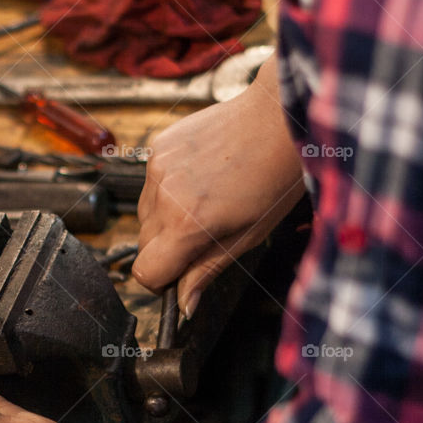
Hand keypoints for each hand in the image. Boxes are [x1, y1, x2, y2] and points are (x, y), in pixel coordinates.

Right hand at [133, 55, 304, 315]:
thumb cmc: (275, 177)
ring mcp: (156, 167)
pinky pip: (150, 183)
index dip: (162, 279)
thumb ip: (206, 270)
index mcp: (187, 224)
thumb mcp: (248, 236)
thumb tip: (184, 305)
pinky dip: (168, 188)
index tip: (182, 272)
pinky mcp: (157, 146)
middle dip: (168, 248)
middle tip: (204, 234)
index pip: (145, 272)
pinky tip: (200, 176)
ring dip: (166, 218)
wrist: (279, 117)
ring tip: (206, 200)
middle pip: (143, 245)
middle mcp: (163, 196)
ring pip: (144, 214)